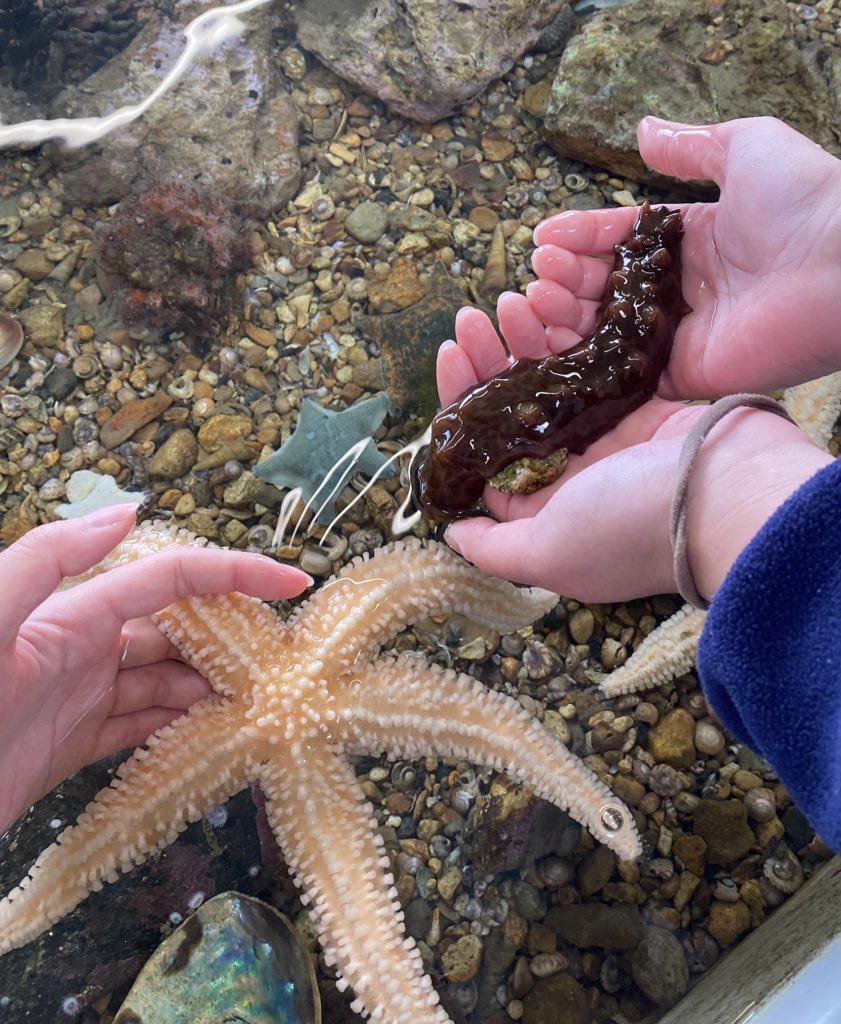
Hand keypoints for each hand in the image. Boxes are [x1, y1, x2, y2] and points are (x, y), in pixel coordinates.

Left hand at [0, 506, 311, 831]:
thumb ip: (50, 558)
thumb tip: (131, 511)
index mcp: (74, 613)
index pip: (171, 580)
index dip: (234, 573)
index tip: (292, 580)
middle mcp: (85, 648)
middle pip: (176, 633)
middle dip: (231, 638)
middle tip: (286, 657)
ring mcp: (82, 698)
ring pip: (166, 683)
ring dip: (213, 686)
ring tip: (264, 698)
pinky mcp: (73, 746)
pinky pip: (141, 729)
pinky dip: (180, 727)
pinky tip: (216, 730)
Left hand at [436, 308, 831, 601]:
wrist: (729, 491)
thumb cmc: (630, 524)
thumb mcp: (548, 552)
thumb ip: (494, 548)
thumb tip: (452, 533)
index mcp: (543, 510)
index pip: (485, 458)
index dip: (461, 411)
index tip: (451, 359)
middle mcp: (571, 474)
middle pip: (513, 413)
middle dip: (486, 365)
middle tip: (468, 320)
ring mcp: (606, 436)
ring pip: (550, 382)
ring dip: (524, 342)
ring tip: (505, 303)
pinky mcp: (639, 403)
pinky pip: (593, 363)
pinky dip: (570, 337)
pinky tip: (548, 307)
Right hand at [522, 115, 840, 396]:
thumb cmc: (803, 200)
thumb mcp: (746, 148)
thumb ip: (691, 146)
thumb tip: (642, 131)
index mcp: (693, 241)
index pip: (621, 239)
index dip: (581, 237)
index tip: (543, 237)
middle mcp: (682, 291)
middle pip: (607, 288)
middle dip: (565, 279)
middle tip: (538, 273)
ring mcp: (680, 336)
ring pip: (607, 332)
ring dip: (566, 317)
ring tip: (536, 299)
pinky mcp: (683, 375)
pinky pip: (625, 374)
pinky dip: (587, 364)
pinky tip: (553, 344)